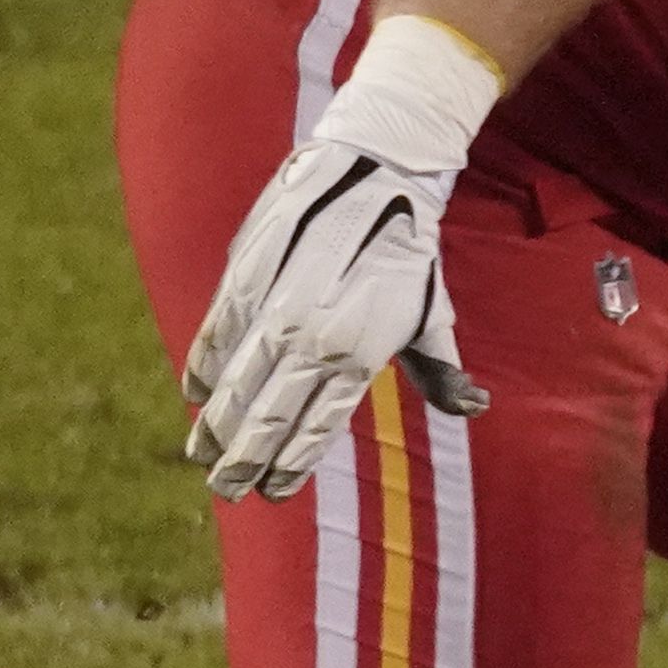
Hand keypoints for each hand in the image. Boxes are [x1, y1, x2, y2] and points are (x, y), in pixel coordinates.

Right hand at [180, 138, 485, 500]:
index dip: (292, 462)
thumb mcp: (432, 314)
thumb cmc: (408, 255)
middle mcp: (311, 336)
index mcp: (358, 354)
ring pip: (235, 379)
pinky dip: (205, 365)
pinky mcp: (244, 275)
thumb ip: (440, 369)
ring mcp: (272, 307)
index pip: (316, 424)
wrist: (373, 175)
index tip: (274, 492)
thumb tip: (472, 408)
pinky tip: (195, 394)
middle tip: (225, 489)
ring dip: (216, 421)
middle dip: (245, 456)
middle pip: (269, 412)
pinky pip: (217, 332)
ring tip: (200, 455)